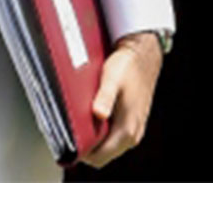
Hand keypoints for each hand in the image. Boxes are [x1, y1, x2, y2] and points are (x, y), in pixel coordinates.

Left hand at [80, 31, 163, 168]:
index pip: (99, 158)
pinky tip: (94, 117)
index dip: (81, 153)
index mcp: (127, 129)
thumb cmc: (127, 65)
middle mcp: (133, 135)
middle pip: (102, 155)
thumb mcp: (111, 78)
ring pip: (108, 148)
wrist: (144, 55)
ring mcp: (134, 130)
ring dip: (94, 139)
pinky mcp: (133, 124)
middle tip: (71, 128)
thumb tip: (98, 114)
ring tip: (82, 121)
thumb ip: (105, 97)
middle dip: (86, 147)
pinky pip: (113, 138)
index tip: (68, 139)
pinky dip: (102, 133)